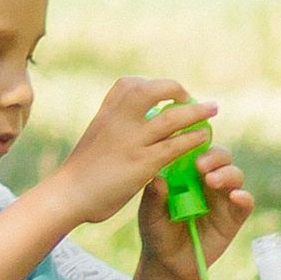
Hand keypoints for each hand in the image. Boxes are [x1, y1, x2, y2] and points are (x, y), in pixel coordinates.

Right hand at [56, 77, 222, 229]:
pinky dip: (191, 139)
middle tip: (191, 98)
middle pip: (151, 90)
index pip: (129, 84)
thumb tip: (132, 123)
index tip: (164, 94)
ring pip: (170, 118)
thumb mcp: (95, 137)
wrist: (68, 195)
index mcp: (105, 113)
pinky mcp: (141, 164)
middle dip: (175, 89)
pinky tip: (203, 138)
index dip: (151, 86)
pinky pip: (173, 146)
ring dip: (195, 112)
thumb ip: (113, 126)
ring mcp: (130, 141)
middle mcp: (118, 121)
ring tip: (212, 110)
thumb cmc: (81, 171)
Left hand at [136, 147, 252, 279]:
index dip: (196, 143)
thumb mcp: (149, 214)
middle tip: (200, 166)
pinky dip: (244, 197)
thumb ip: (153, 197)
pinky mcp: (234, 216)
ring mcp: (223, 197)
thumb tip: (157, 180)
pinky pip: (246, 202)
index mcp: (187, 171)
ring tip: (212, 181)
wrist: (169, 262)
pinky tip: (236, 197)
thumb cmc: (157, 230)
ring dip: (226, 174)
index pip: (197, 148)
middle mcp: (207, 179)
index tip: (187, 145)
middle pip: (221, 156)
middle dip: (214, 157)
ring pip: (235, 174)